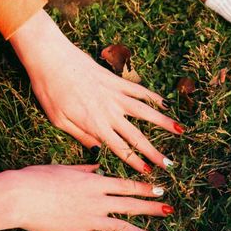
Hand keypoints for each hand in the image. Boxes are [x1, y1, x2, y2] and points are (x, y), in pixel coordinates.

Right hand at [0, 164, 172, 230]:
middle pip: (132, 206)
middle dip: (152, 209)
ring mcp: (90, 220)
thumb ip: (85, 167)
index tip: (159, 191)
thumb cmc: (38, 177)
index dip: (145, 189)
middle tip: (169, 212)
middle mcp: (98, 201)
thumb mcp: (65, 167)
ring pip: (124, 228)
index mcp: (95, 182)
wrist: (21, 196)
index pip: (127, 186)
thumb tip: (98, 164)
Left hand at [10, 9, 183, 173]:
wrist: (50, 58)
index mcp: (95, 125)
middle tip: (170, 163)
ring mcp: (116, 94)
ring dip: (164, 123)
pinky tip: (166, 103)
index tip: (149, 172)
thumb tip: (98, 150)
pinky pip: (139, 90)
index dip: (136, 162)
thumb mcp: (59, 120)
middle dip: (154, 151)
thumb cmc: (49, 91)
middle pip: (137, 136)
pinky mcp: (116, 80)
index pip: (120, 148)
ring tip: (180, 131)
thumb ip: (81, 136)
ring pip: (145, 111)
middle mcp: (110, 112)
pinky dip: (154, 97)